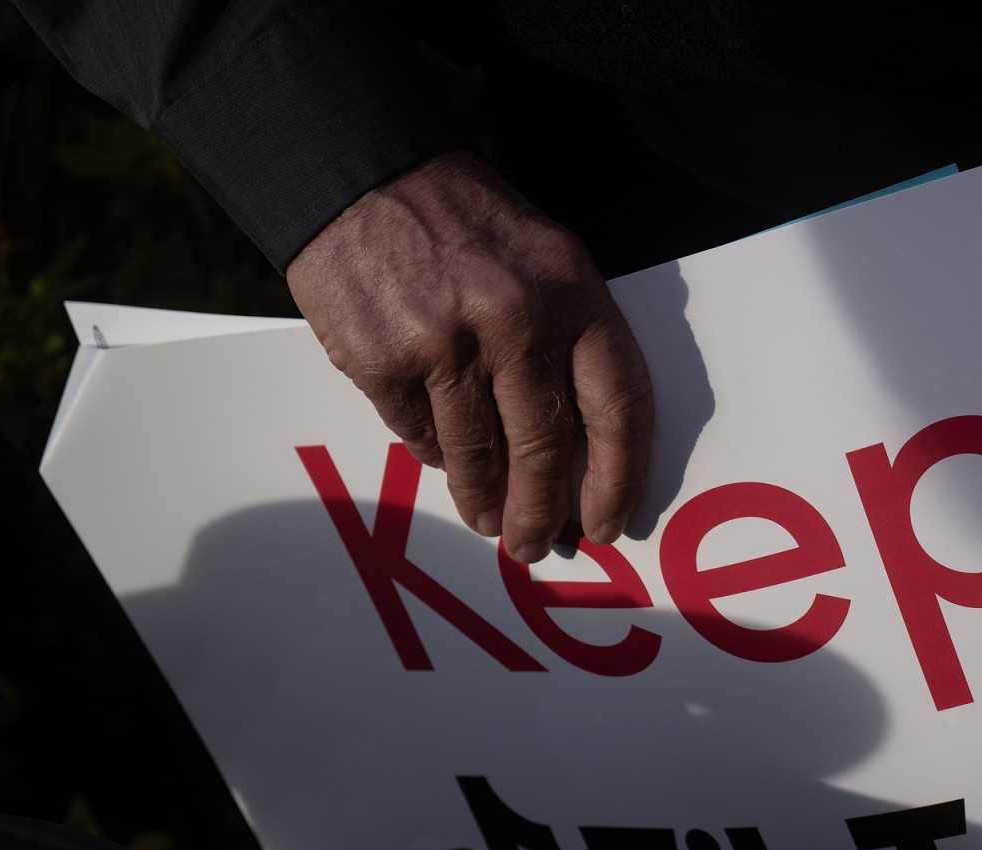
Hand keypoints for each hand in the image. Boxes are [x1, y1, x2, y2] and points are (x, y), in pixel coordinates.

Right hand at [287, 150, 653, 561]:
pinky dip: (434, 455)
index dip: (618, 477)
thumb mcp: (546, 258)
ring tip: (489, 523)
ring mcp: (444, 344)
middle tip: (539, 546)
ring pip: (476, 456)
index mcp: (572, 293)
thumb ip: (571, 341)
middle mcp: (514, 321)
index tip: (609, 523)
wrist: (363, 171)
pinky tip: (442, 460)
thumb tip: (582, 453)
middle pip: (544, 448)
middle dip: (543, 511)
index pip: (617, 406)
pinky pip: (418, 435)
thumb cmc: (467, 222)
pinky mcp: (382, 361)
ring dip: (485, 503)